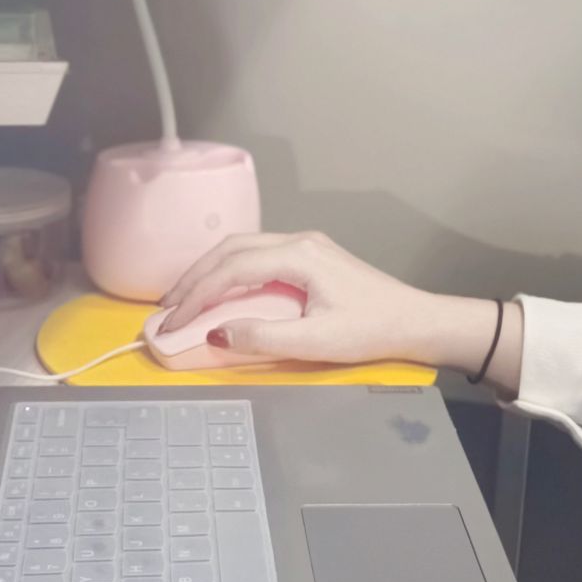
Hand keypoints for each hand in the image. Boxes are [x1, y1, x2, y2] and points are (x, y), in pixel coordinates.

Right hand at [158, 230, 432, 365]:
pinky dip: (230, 270)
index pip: (231, 268)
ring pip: (243, 247)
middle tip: (166, 308)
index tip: (171, 321)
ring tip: (184, 299)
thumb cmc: (372, 330)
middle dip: (194, 277)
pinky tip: (220, 290)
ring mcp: (306, 245)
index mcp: (299, 255)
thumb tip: (215, 331)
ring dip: (210, 270)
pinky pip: (258, 254)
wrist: (415, 321)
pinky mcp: (311, 256)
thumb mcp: (316, 341)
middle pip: (231, 248)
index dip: (196, 294)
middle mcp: (299, 240)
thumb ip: (263, 338)